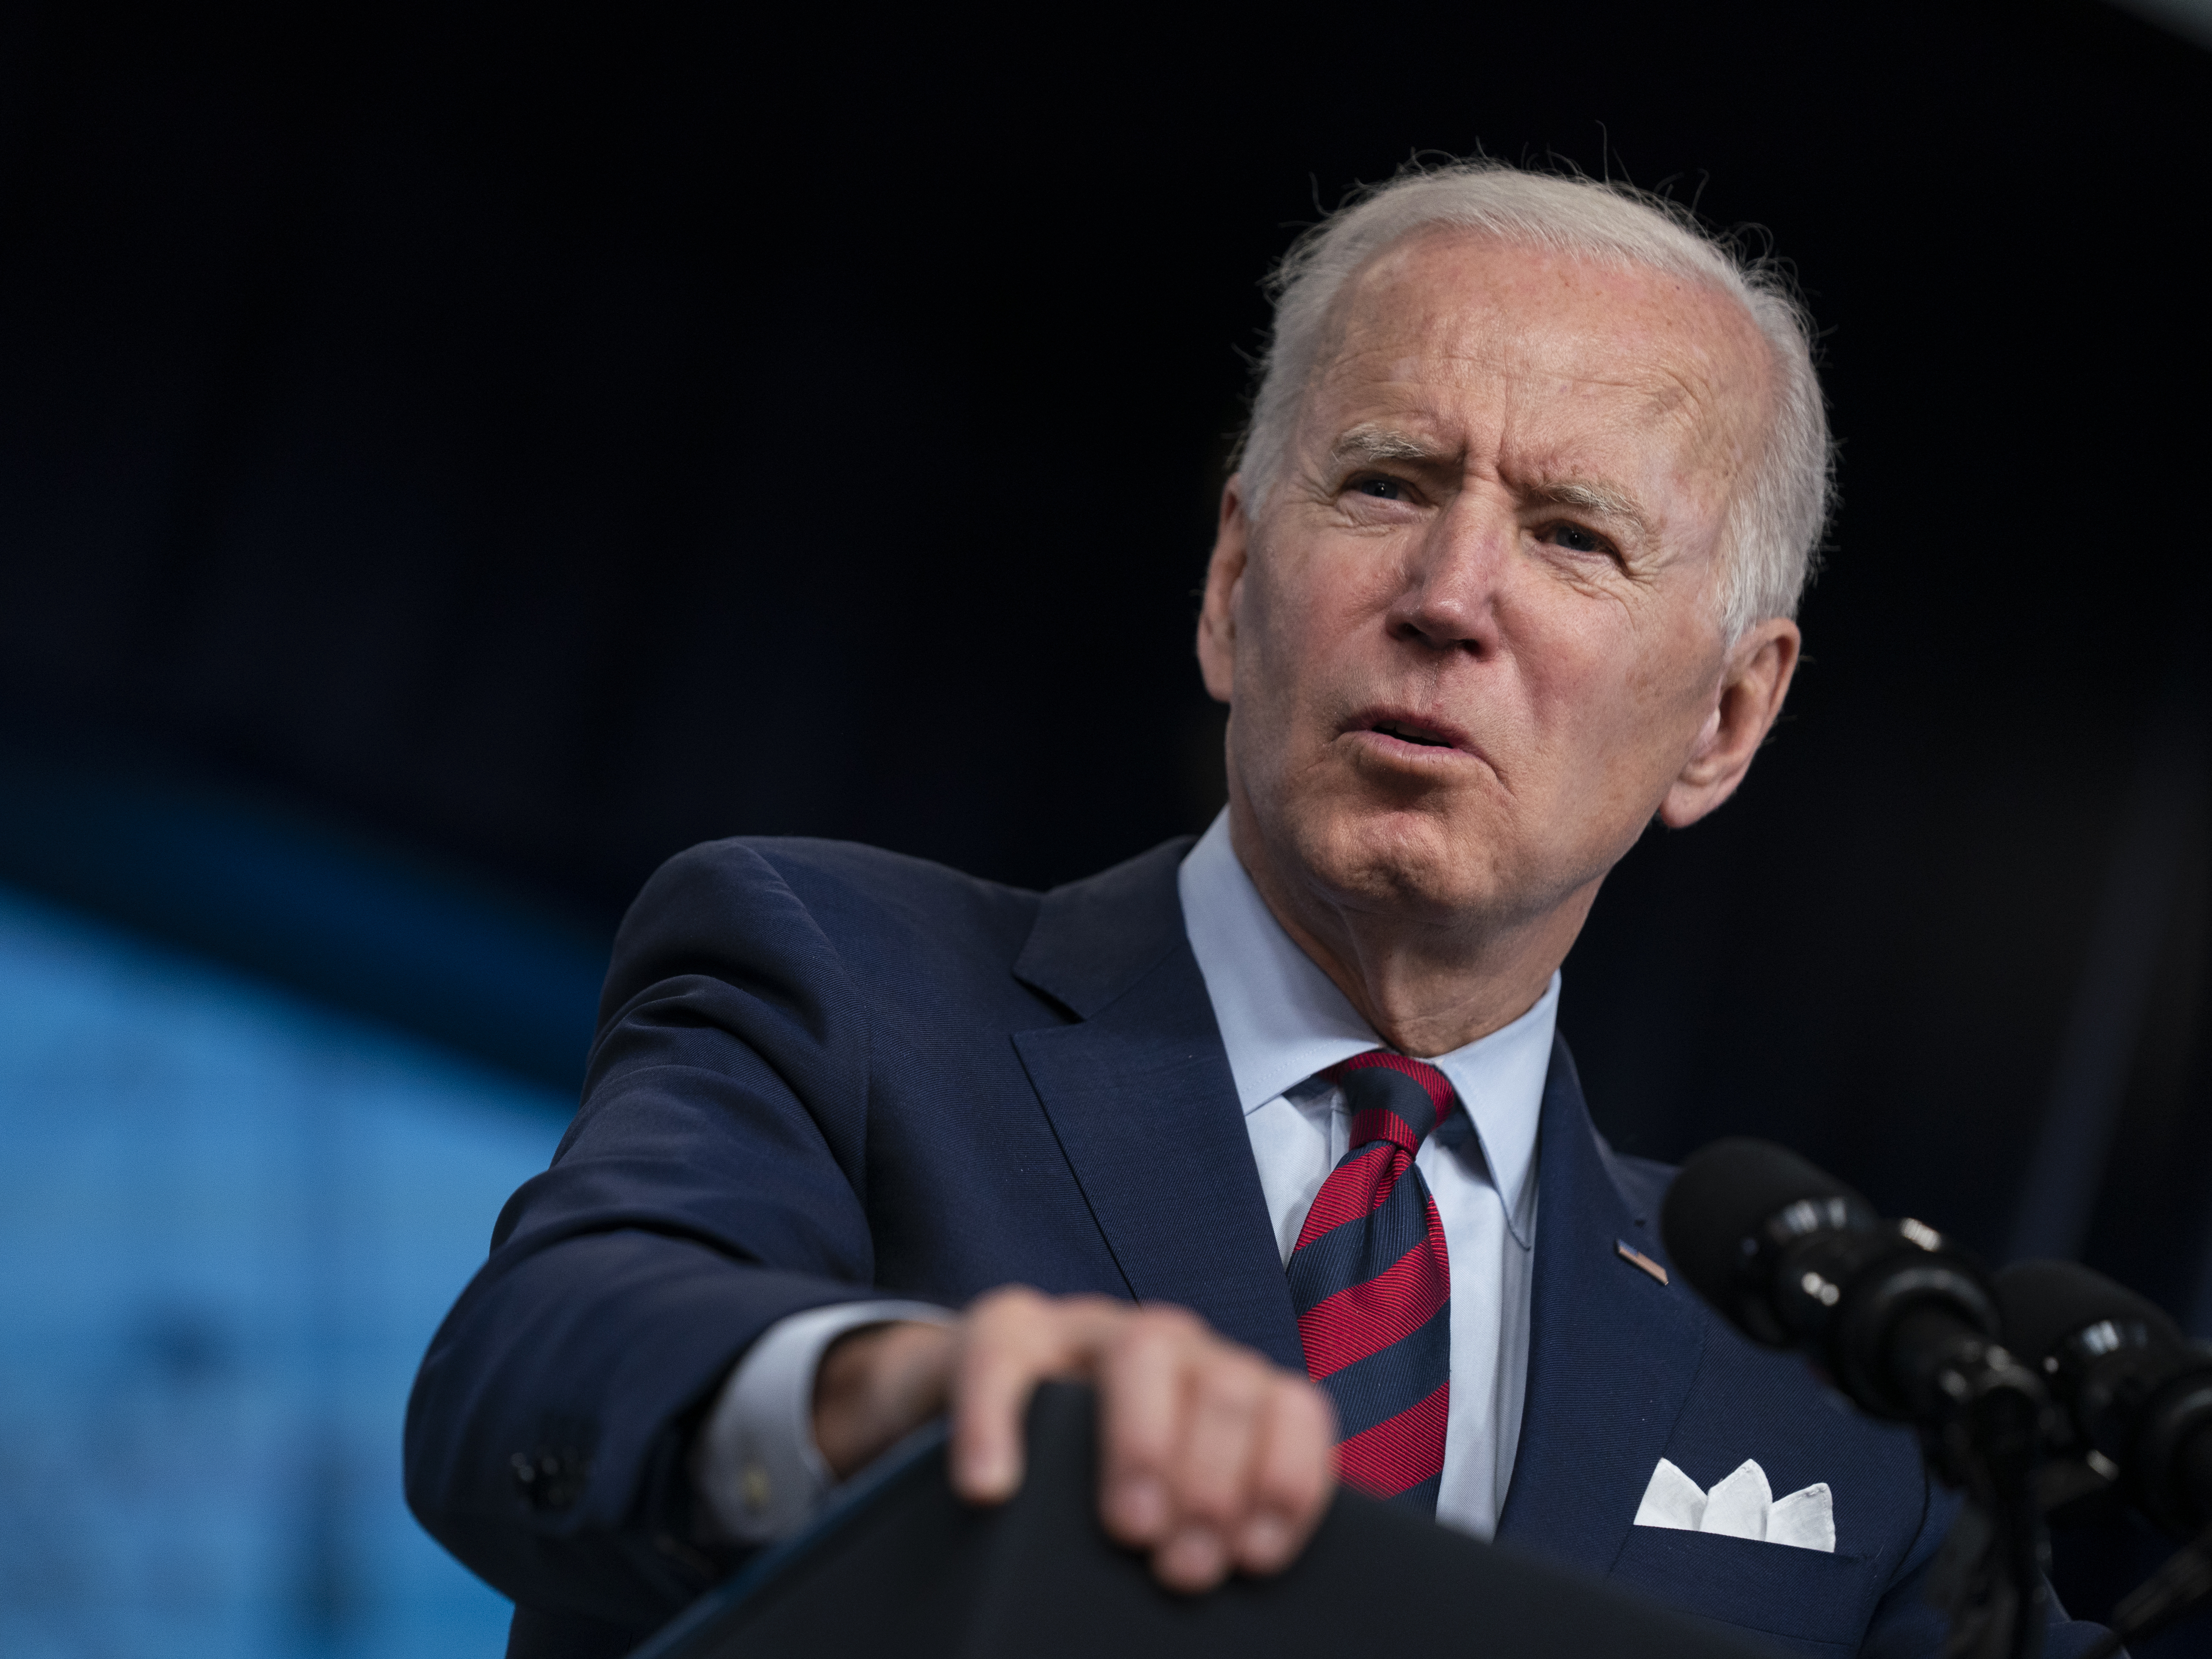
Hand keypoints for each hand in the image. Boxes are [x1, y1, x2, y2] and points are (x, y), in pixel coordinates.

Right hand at [812, 1286, 1336, 1591]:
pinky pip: (1002, 1357)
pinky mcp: (1002, 1331)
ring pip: (1141, 1350)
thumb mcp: (1159, 1495)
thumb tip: (1239, 1582)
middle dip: (1215, 1481)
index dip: (1287, 1480)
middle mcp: (1169, 1346)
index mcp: (1221, 1386)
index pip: (1289, 1408)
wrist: (968, 1411)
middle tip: (1181, 1567)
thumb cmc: (1080, 1476)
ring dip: (1144, 1443)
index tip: (1254, 1557)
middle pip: (1225, 1380)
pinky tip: (992, 1488)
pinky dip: (998, 1422)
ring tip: (1127, 1529)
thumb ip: (1206, 1522)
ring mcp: (1086, 1329)